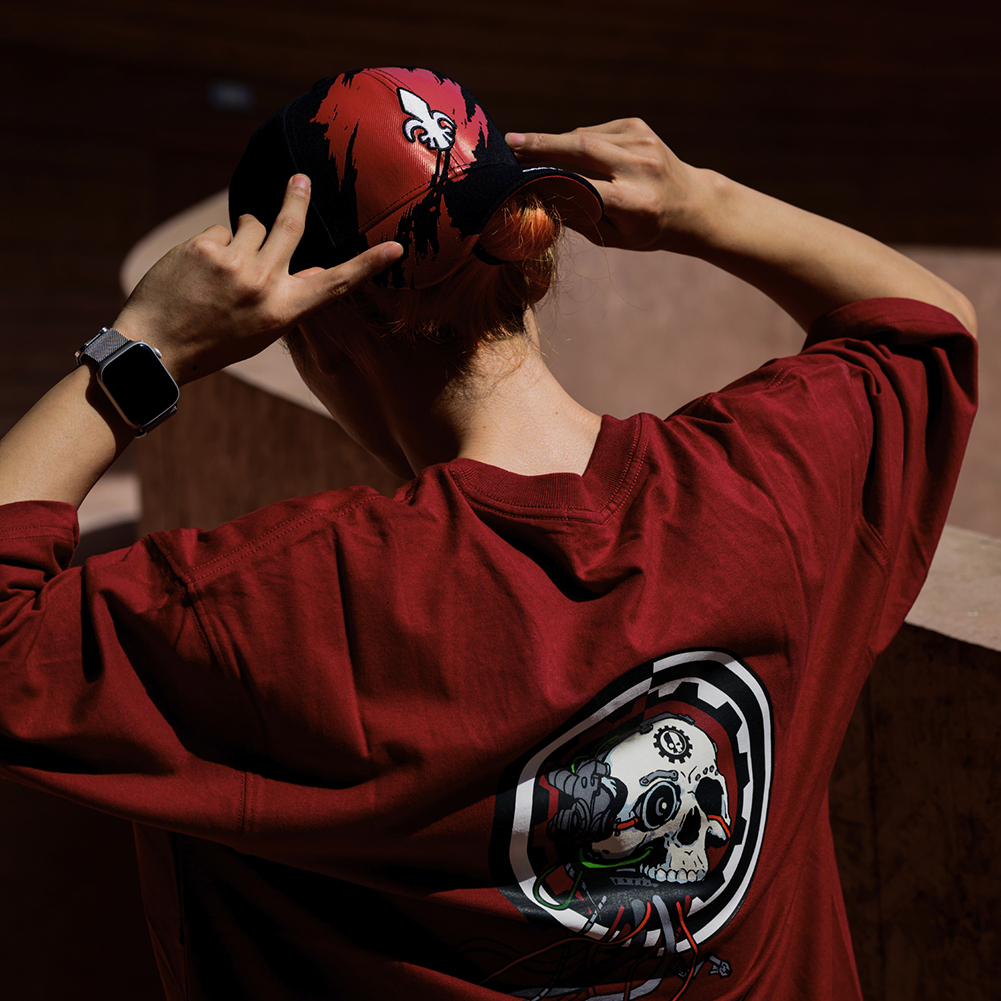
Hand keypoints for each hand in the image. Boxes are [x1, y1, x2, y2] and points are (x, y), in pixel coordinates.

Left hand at [113, 175, 403, 384]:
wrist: (157, 346)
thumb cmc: (214, 341)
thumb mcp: (261, 330)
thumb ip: (284, 296)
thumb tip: (305, 262)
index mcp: (284, 312)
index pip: (335, 283)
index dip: (367, 265)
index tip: (395, 248)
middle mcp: (264, 285)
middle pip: (290, 226)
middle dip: (296, 198)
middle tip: (299, 179)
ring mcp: (234, 264)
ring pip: (251, 225)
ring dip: (242, 235)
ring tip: (223, 265)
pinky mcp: (205, 248)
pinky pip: (220, 230)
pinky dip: (212, 244)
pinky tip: (198, 268)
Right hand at [507, 120, 716, 253]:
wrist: (692, 204)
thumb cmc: (647, 229)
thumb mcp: (614, 236)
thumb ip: (579, 214)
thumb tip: (539, 194)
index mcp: (635, 202)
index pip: (583, 184)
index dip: (548, 177)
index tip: (518, 175)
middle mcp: (640, 167)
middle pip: (581, 147)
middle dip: (542, 144)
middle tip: (509, 143)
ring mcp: (642, 141)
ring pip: (584, 135)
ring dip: (556, 143)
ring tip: (531, 151)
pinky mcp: (638, 126)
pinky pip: (595, 130)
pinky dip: (577, 140)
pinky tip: (573, 154)